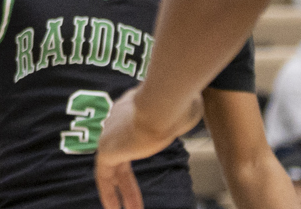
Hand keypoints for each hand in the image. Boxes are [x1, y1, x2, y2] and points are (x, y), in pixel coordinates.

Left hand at [93, 87, 200, 208]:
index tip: (145, 154)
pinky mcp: (106, 149)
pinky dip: (109, 193)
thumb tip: (195, 107)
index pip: (130, 126)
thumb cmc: (178, 104)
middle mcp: (118, 117)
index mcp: (134, 105)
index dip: (137, 144)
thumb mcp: (184, 107)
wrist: (162, 104)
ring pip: (113, 167)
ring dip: (123, 190)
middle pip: (121, 152)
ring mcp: (110, 132)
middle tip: (135, 197)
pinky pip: (105, 176)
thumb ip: (182, 111)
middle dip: (128, 177)